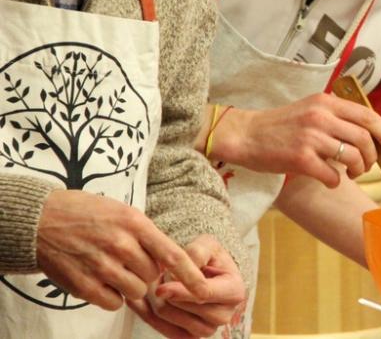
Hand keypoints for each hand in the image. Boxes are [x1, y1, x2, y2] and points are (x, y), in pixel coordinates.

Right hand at [36, 190, 207, 310]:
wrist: (40, 219)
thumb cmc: (87, 214)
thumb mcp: (123, 213)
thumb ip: (146, 236)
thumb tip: (168, 261)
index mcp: (135, 223)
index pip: (172, 255)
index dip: (191, 276)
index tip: (205, 290)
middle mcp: (121, 245)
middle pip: (153, 276)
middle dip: (148, 273)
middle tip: (129, 262)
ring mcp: (102, 266)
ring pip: (136, 291)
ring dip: (130, 286)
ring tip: (114, 270)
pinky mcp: (83, 285)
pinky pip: (114, 302)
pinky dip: (112, 297)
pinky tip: (101, 280)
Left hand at [128, 235, 244, 338]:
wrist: (208, 273)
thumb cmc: (209, 258)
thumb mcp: (208, 245)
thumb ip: (197, 252)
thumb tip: (181, 270)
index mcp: (234, 291)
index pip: (204, 294)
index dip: (181, 291)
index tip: (161, 288)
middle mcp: (225, 314)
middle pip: (186, 308)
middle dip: (169, 291)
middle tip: (160, 275)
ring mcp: (209, 329)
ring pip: (173, 319)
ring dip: (158, 301)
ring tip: (157, 283)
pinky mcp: (192, 337)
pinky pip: (164, 330)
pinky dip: (150, 315)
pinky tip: (144, 300)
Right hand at [213, 93, 380, 187]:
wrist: (246, 135)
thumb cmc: (280, 126)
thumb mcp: (310, 109)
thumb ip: (336, 116)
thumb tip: (368, 133)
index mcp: (326, 102)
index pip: (368, 115)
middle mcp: (321, 116)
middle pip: (364, 138)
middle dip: (372, 157)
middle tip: (366, 166)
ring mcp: (311, 137)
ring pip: (352, 156)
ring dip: (357, 169)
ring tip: (349, 173)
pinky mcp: (300, 158)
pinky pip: (332, 174)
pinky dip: (335, 181)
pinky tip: (328, 180)